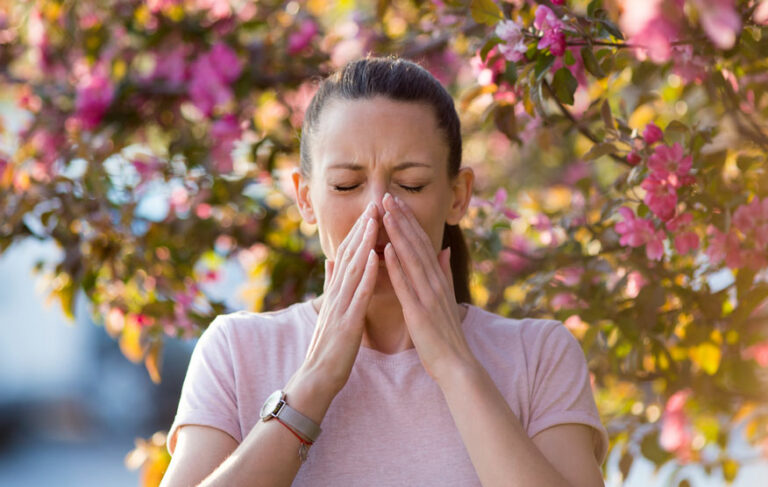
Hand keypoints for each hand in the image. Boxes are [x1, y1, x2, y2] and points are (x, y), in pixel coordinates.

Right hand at [300, 202, 378, 395]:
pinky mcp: (347, 322)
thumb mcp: (330, 310)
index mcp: (336, 292)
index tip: (370, 210)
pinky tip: (375, 256)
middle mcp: (336, 294)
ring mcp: (340, 307)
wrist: (317, 378)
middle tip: (374, 203)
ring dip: (364, 243)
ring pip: (353, 269)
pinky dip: (366, 274)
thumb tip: (330, 260)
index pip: (348, 255)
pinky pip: (358, 294)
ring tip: (374, 220)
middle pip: (349, 256)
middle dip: (362, 229)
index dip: (359, 232)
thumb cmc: (328, 347)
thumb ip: (331, 285)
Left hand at [381, 193, 477, 382]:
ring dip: (397, 234)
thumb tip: (443, 250)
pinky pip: (406, 284)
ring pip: (411, 258)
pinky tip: (386, 249)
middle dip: (401, 218)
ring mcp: (428, 295)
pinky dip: (396, 265)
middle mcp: (434, 282)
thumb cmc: (446, 334)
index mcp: (438, 278)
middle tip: (387, 196)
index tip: (396, 201)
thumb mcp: (446, 298)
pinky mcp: (419, 311)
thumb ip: (444, 272)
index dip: (408, 221)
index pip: (421, 243)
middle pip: (416, 244)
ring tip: (385, 212)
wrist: (456, 364)